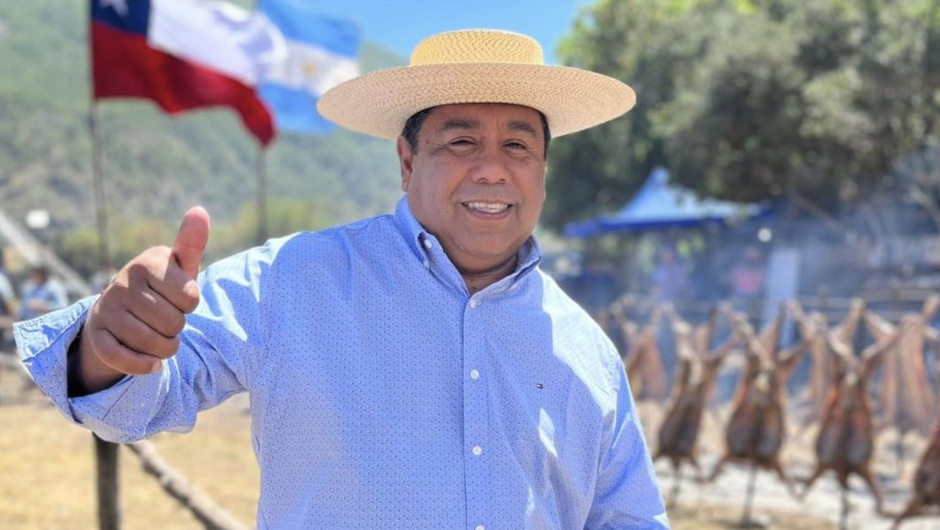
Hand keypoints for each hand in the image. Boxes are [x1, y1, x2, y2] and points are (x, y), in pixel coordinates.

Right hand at [76, 207, 209, 391]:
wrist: (120, 313)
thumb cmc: (161, 288)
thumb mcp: (179, 267)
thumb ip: (191, 244)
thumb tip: (199, 211)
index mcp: (146, 262)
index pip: (190, 297)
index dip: (190, 304)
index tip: (178, 296)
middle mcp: (121, 282)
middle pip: (174, 323)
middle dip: (177, 327)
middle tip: (165, 317)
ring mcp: (106, 310)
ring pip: (154, 344)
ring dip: (165, 348)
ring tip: (158, 335)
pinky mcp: (97, 337)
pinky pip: (127, 360)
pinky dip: (145, 366)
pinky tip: (152, 362)